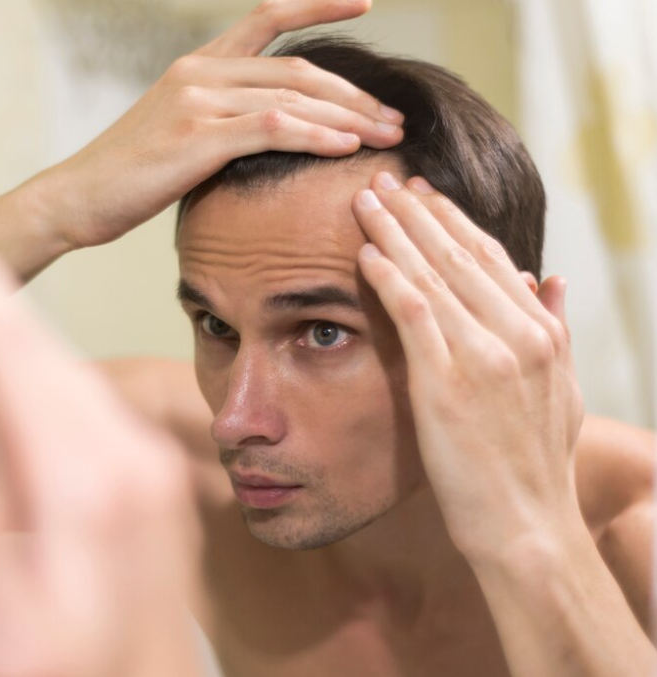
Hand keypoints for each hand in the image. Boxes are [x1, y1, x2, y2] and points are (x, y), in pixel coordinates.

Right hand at [0, 246, 200, 676]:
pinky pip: (94, 406)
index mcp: (93, 486)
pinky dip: (50, 382)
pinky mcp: (150, 476)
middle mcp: (133, 461)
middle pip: (54, 360)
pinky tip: (26, 383)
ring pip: (74, 378)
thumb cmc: (81, 673)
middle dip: (1, 313)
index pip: (28, 367)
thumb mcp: (15, 625)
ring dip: (26, 343)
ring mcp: (148, 466)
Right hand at [43, 0, 403, 251]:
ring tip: (387, 136)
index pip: (268, 17)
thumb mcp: (178, 131)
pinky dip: (315, 136)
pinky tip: (346, 147)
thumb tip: (268, 132)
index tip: (364, 5)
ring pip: (293, 98)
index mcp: (199, 64)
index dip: (318, 5)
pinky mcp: (198, 138)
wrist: (77, 197)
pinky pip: (272, 129)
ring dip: (348, 118)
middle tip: (393, 117)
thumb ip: (222, 119)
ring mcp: (198, 101)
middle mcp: (201, 71)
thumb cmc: (129, 174)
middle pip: (298, 70)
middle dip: (355, 94)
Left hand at [352, 173, 584, 563]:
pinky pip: (414, 312)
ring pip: (434, 273)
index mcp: (541, 332)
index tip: (425, 195)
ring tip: (366, 199)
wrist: (526, 524)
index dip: (453, 221)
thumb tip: (551, 278)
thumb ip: (556, 329)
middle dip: (418, 212)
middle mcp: (517, 333)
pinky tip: (365, 251)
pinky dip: (389, 276)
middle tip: (385, 178)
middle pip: (459, 254)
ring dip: (395, 230)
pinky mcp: (447, 380)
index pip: (491, 258)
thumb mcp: (562, 390)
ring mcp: (484, 354)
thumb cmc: (535, 463)